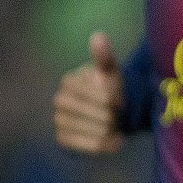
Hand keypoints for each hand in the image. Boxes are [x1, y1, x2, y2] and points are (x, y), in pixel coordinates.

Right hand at [54, 32, 125, 154]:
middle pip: (102, 115)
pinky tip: (114, 139)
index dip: (119, 101)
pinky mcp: (62, 139)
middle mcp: (59, 100)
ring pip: (98, 131)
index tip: (124, 101)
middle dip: (117, 115)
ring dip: (114, 130)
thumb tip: (98, 36)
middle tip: (120, 114)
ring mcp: (58, 120)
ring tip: (117, 124)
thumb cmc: (111, 88)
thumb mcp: (112, 72)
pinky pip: (90, 146)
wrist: (108, 112)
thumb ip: (105, 57)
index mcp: (70, 80)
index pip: (104, 97)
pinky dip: (106, 145)